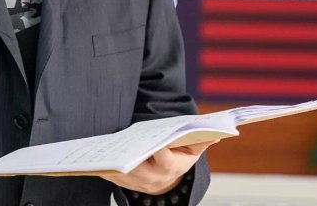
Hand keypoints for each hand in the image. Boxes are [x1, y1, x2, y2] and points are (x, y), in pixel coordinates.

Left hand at [98, 140, 217, 195]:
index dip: (159, 153)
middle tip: (119, 150)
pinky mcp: (125, 183)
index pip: (165, 159)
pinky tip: (98, 157)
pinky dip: (105, 168)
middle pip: (139, 169)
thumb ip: (201, 139)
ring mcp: (138, 182)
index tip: (154, 145)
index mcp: (170, 166)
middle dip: (129, 160)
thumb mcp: (192, 148)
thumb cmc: (179, 155)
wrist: (169, 179)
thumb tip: (217, 132)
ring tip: (103, 153)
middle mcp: (154, 178)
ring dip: (113, 166)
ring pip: (124, 176)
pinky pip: (113, 177)